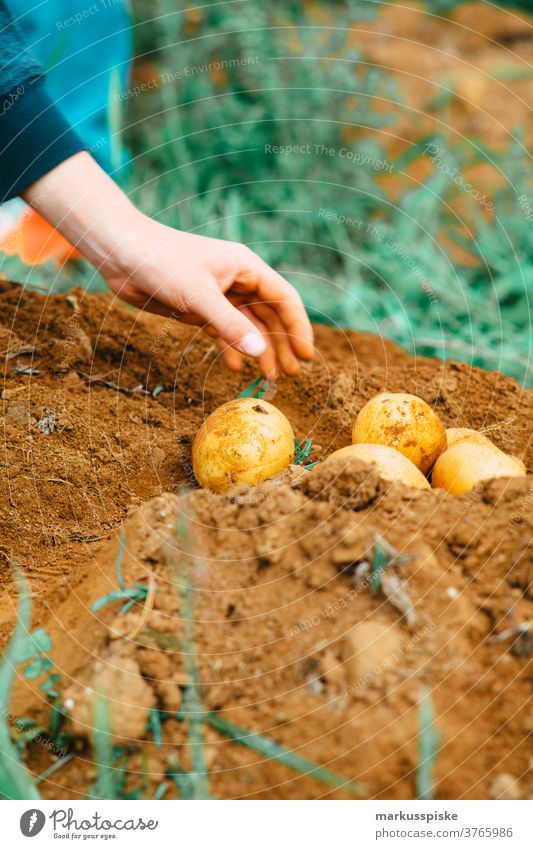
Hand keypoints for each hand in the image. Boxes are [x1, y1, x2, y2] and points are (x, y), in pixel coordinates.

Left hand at [23, 152, 313, 377]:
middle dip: (282, 344)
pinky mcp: (198, 307)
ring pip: (247, 326)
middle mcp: (236, 280)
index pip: (284, 298)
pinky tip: (234, 367)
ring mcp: (218, 294)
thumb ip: (229, 325)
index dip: (298, 327)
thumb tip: (259, 352)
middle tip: (291, 374)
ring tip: (269, 377)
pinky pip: (222, 330)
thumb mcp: (198, 296)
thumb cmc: (161, 263)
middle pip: (270, 315)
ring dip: (258, 350)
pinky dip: (230, 348)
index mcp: (245, 268)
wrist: (122, 255)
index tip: (307, 356)